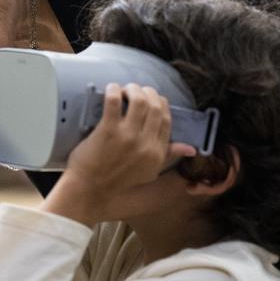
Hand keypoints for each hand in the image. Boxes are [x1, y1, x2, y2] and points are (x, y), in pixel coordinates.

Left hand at [43, 83, 196, 224]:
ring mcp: (127, 137)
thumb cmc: (117, 183)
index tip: (152, 99)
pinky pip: (114, 102)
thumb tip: (190, 148)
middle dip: (148, 93)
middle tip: (137, 90)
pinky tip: (111, 89)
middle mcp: (146, 144)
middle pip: (155, 107)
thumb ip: (168, 156)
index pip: (166, 120)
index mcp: (157, 153)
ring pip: (139, 101)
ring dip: (132, 89)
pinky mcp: (107, 131)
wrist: (89, 192)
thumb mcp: (149, 173)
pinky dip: (113, 91)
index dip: (160, 104)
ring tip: (124, 89)